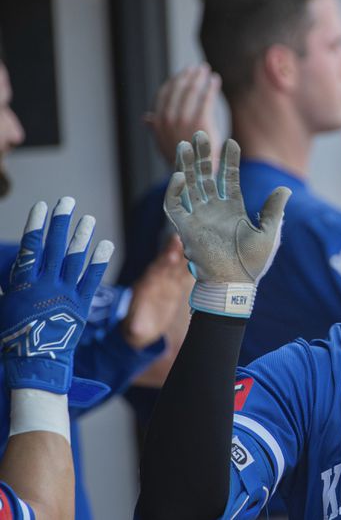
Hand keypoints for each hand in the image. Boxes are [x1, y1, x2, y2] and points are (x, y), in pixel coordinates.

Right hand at [0, 198, 113, 394]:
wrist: (34, 362)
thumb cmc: (12, 339)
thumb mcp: (3, 309)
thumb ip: (5, 290)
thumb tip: (5, 274)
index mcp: (23, 284)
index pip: (30, 248)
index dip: (35, 225)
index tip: (41, 206)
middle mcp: (45, 284)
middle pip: (54, 247)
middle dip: (60, 222)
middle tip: (67, 202)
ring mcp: (65, 293)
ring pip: (74, 259)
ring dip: (82, 236)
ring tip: (89, 219)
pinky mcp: (81, 304)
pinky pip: (92, 279)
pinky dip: (99, 261)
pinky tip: (106, 244)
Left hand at [122, 235, 193, 350]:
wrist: (141, 330)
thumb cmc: (138, 330)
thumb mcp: (136, 331)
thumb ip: (138, 328)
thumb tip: (139, 331)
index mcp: (144, 291)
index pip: (154, 274)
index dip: (162, 265)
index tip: (171, 256)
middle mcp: (154, 283)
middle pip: (164, 265)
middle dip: (173, 253)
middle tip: (181, 241)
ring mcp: (164, 283)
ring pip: (174, 265)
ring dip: (181, 253)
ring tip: (192, 241)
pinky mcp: (173, 286)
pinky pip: (182, 272)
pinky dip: (189, 262)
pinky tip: (199, 253)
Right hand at [145, 65, 221, 168]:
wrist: (198, 175)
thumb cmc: (184, 159)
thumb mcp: (165, 143)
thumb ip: (156, 128)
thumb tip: (146, 118)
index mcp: (158, 122)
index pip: (165, 94)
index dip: (175, 81)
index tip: (184, 74)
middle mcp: (168, 119)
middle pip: (179, 89)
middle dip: (189, 75)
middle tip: (198, 68)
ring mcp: (184, 119)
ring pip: (192, 90)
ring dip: (200, 77)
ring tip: (207, 71)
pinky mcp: (201, 121)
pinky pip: (206, 98)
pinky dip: (211, 86)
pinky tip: (215, 81)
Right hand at [164, 131, 290, 317]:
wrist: (234, 285)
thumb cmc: (252, 264)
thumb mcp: (269, 233)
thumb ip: (274, 210)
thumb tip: (286, 188)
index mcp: (233, 210)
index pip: (229, 179)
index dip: (229, 161)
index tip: (232, 142)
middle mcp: (214, 210)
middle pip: (205, 177)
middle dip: (203, 156)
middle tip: (200, 133)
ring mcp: (199, 218)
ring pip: (189, 185)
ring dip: (187, 165)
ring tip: (185, 144)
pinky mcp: (186, 229)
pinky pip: (174, 207)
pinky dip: (174, 191)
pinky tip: (180, 175)